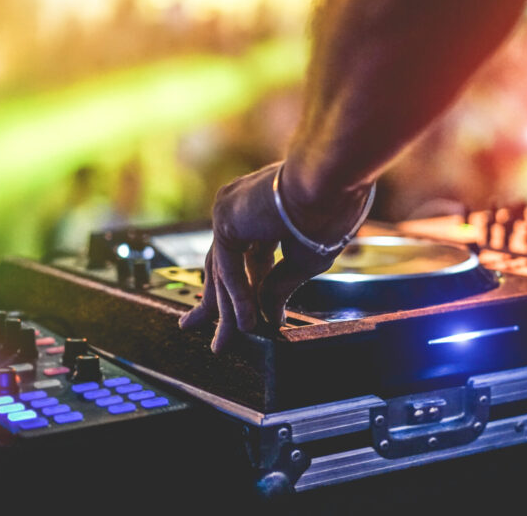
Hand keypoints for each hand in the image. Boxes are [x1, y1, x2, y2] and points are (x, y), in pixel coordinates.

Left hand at [178, 162, 370, 352]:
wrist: (332, 182)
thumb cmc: (330, 212)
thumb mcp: (304, 261)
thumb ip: (279, 287)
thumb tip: (269, 317)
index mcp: (264, 215)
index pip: (244, 259)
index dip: (243, 291)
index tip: (245, 320)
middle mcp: (241, 210)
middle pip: (221, 265)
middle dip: (212, 301)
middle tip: (194, 327)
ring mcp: (229, 210)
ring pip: (223, 270)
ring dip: (225, 309)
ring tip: (223, 343)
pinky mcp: (225, 217)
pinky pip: (228, 267)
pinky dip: (237, 297)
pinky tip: (247, 322)